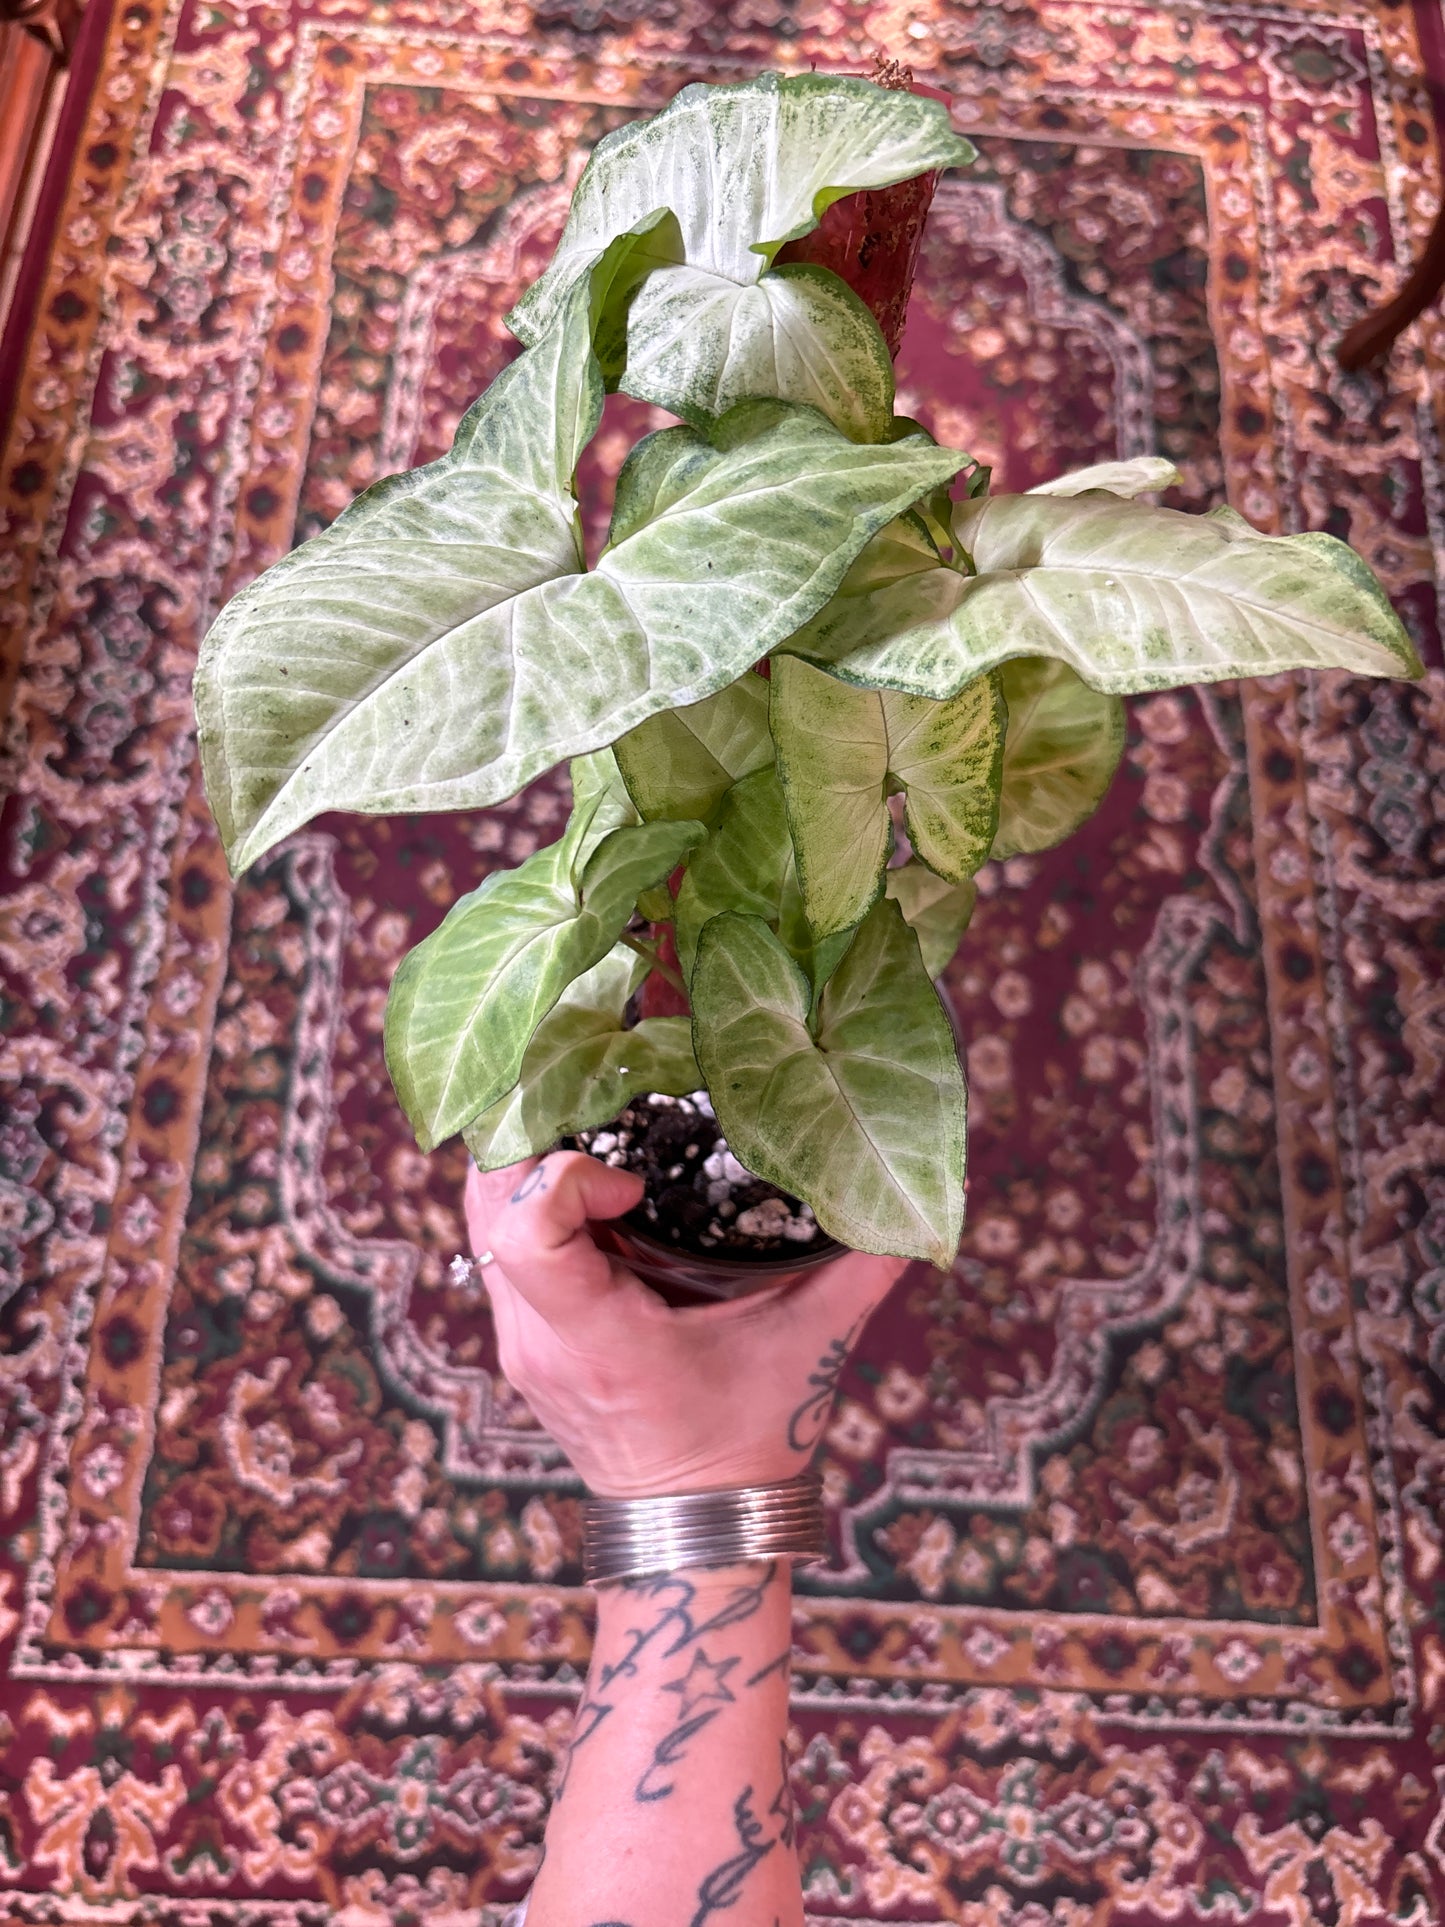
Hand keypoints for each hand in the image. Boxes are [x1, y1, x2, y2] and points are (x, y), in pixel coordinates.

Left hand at [464, 1151, 905, 1498]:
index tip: (632, 1181)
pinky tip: (578, 1176)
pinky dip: (523, 1200)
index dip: (565, 1182)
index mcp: (603, 1342)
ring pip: (479, 1222)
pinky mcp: (520, 1340)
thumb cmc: (752, 1442)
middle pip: (488, 1208)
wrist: (694, 1529)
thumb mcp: (809, 1351)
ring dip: (521, 1165)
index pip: (529, 1238)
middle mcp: (541, 1341)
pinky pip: (493, 1247)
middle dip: (532, 1141)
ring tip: (585, 1125)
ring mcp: (520, 1342)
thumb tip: (913, 1203)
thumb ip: (858, 1271)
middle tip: (594, 1102)